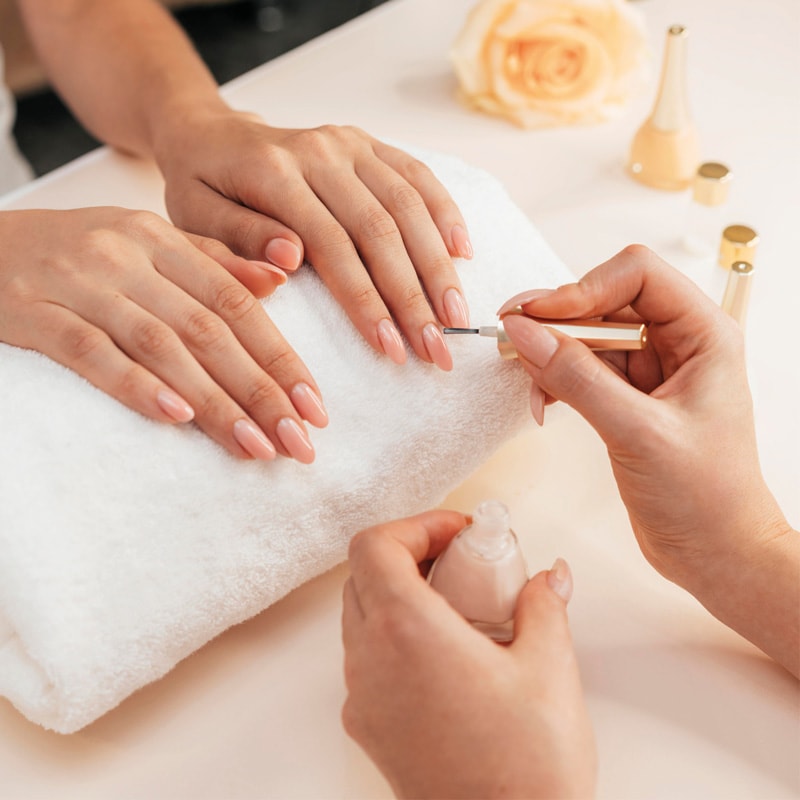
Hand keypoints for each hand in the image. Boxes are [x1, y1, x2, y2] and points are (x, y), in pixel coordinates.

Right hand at [0, 207, 326, 462]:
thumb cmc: (72, 253)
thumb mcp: (145, 246)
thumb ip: (211, 263)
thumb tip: (280, 282)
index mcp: (162, 241)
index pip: (238, 305)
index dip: (281, 357)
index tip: (315, 407)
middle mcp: (127, 256)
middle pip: (210, 330)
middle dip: (261, 391)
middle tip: (298, 442)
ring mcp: (78, 281)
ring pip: (162, 346)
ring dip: (214, 401)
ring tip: (255, 447)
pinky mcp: (31, 310)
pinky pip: (91, 350)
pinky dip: (136, 385)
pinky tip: (176, 418)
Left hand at [154, 112, 472, 370]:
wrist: (211, 135)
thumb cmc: (201, 189)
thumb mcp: (194, 220)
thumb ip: (238, 242)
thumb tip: (290, 260)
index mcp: (273, 172)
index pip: (333, 246)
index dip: (368, 302)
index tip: (393, 350)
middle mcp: (320, 151)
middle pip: (381, 229)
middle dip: (415, 296)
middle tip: (438, 349)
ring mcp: (349, 144)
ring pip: (408, 206)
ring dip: (438, 266)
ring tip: (457, 319)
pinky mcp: (368, 144)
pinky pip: (418, 175)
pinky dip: (445, 213)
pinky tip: (463, 253)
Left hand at [342, 510, 595, 798]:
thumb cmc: (528, 769)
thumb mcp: (549, 669)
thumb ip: (543, 605)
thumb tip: (547, 577)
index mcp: (408, 632)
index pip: (373, 545)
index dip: (415, 525)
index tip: (457, 534)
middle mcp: (371, 661)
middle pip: (365, 575)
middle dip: (412, 555)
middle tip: (463, 563)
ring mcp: (363, 697)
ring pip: (362, 616)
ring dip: (402, 595)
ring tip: (462, 608)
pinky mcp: (369, 727)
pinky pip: (368, 659)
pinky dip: (397, 637)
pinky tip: (449, 655)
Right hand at [500, 246, 797, 674]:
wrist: (715, 553)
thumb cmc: (704, 497)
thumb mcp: (638, 432)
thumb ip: (578, 378)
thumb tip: (524, 332)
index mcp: (704, 333)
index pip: (638, 274)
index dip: (584, 286)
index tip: (539, 315)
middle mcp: (678, 342)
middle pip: (605, 299)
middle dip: (557, 318)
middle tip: (512, 336)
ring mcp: (651, 370)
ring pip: (588, 335)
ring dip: (551, 352)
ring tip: (526, 380)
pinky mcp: (627, 397)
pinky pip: (582, 369)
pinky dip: (555, 380)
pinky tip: (541, 403)